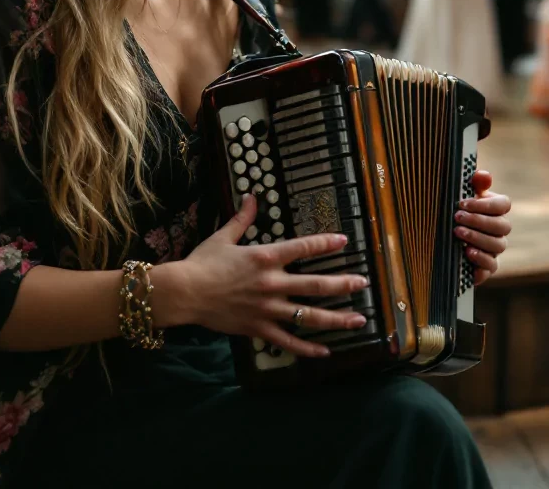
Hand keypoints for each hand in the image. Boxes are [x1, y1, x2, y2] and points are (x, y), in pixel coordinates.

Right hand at [165, 195, 368, 357]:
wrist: (185, 292)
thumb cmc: (202, 262)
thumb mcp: (224, 236)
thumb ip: (242, 219)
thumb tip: (251, 197)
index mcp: (265, 257)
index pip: (303, 248)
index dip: (325, 244)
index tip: (344, 241)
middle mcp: (272, 283)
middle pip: (316, 285)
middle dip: (343, 284)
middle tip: (363, 283)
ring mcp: (267, 309)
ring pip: (309, 316)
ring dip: (336, 318)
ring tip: (358, 319)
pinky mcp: (258, 328)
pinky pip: (288, 341)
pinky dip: (307, 348)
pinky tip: (325, 351)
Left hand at [453, 170, 510, 286]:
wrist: (443, 239)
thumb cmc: (456, 212)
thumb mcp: (462, 196)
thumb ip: (473, 184)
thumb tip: (483, 175)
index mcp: (496, 209)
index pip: (504, 204)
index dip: (485, 205)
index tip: (462, 204)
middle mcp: (500, 230)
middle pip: (502, 225)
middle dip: (479, 221)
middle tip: (457, 217)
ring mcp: (495, 249)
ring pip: (498, 244)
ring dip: (478, 238)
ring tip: (457, 232)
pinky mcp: (487, 267)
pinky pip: (492, 266)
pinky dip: (481, 259)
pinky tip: (466, 252)